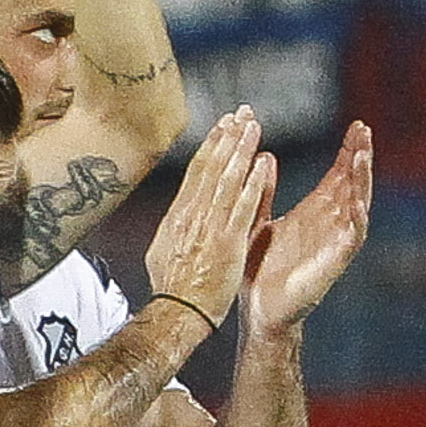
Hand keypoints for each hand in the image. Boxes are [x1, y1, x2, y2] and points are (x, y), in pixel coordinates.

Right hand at [141, 109, 271, 324]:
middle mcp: (192, 215)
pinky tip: (262, 163)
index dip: (211, 146)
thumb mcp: (163, 251)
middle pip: (211, 167)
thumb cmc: (172, 290)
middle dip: (227, 137)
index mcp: (178, 216)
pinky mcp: (228, 242)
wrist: (177, 313)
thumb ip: (175, 229)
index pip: (196, 172)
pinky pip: (242, 206)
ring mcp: (210, 226)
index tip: (222, 126)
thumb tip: (177, 215)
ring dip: (240, 150)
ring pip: (226, 179)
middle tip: (241, 113)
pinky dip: (252, 182)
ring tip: (253, 126)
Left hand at [246, 120, 376, 328]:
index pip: (339, 175)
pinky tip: (357, 202)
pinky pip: (352, 239)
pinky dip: (357, 220)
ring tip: (363, 156)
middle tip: (365, 130)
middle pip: (353, 184)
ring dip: (362, 182)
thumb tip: (265, 155)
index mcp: (315, 212)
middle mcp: (330, 224)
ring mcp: (335, 242)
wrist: (259, 311)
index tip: (357, 126)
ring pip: (358, 206)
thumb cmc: (260, 269)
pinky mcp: (334, 263)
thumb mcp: (257, 220)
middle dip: (360, 157)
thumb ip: (263, 191)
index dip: (349, 151)